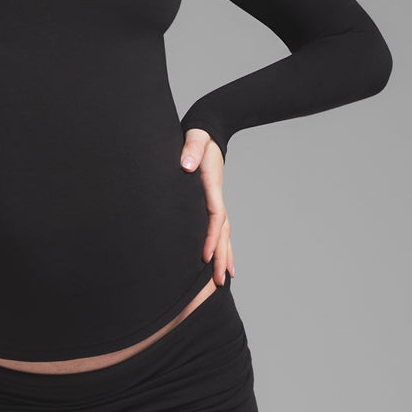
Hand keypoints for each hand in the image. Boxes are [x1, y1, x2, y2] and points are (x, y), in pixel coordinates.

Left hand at [180, 129, 234, 285]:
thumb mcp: (195, 138)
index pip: (214, 216)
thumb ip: (191, 149)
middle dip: (222, 256)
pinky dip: (223, 245)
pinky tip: (223, 261)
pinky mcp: (212, 203)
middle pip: (223, 231)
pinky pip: (219, 228)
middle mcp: (217, 197)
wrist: (208, 131)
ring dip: (225, 256)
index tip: (206, 256)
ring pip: (224, 233)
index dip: (211, 237)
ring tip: (226, 279)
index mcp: (211, 186)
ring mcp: (216, 201)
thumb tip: (186, 165)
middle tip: (220, 280)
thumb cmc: (198, 136)